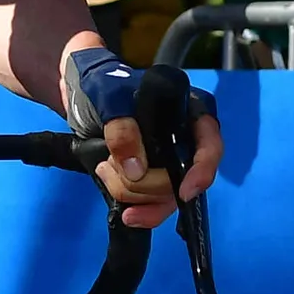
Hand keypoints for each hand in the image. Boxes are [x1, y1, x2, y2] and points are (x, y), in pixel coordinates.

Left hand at [62, 47, 225, 229]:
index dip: (202, 170)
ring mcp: (171, 165)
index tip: (183, 191)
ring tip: (104, 169)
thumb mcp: (109, 97)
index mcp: (189, 112)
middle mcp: (187, 142)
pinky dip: (136, 208)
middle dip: (143, 182)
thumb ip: (121, 127)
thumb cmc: (105, 85)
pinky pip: (154, 206)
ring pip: (164, 197)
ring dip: (130, 192)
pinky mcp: (154, 181)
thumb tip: (137, 170)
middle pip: (181, 179)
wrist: (83, 98)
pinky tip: (120, 207)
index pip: (209, 144)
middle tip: (107, 164)